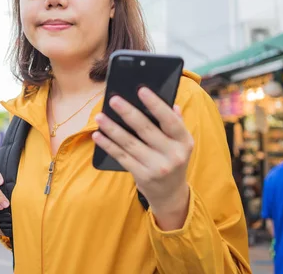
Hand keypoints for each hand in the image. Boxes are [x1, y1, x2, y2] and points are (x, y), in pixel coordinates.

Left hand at [93, 87, 192, 228]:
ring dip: (112, 128)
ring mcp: (157, 167)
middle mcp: (173, 154)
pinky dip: (108, 145)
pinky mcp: (142, 176)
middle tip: (113, 100)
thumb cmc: (172, 159)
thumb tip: (171, 103)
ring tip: (100, 116)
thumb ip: (176, 123)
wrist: (171, 194)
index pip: (170, 120)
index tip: (141, 89)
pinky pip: (122, 157)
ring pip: (130, 143)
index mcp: (184, 141)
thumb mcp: (181, 143)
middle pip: (146, 130)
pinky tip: (98, 135)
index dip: (156, 104)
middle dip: (128, 113)